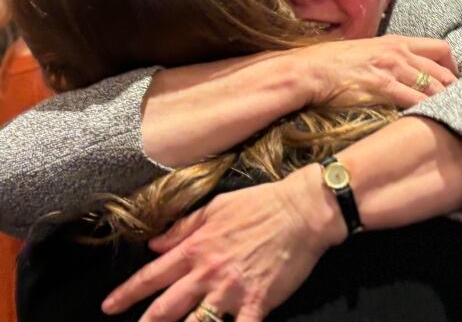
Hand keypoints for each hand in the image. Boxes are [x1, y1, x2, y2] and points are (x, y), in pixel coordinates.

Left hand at [102, 164, 341, 321]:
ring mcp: (231, 290)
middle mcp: (207, 272)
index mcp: (196, 247)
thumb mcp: (216, 207)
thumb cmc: (261, 204)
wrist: (302, 211)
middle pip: (166, 307)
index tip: (109, 306)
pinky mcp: (256, 303)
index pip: (152, 275)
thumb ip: (183, 228)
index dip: (127, 293)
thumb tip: (153, 244)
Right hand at [297, 35, 457, 108]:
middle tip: (460, 103)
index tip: (455, 81)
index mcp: (396, 42)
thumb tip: (400, 71)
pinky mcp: (382, 87)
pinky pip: (414, 100)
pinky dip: (427, 110)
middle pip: (443, 69)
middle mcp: (399, 52)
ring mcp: (391, 69)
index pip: (440, 48)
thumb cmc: (332, 63)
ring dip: (445, 101)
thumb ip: (387, 58)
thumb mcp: (367, 52)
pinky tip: (432, 120)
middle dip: (455, 88)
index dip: (453, 66)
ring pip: (433, 86)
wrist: (309, 71)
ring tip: (452, 116)